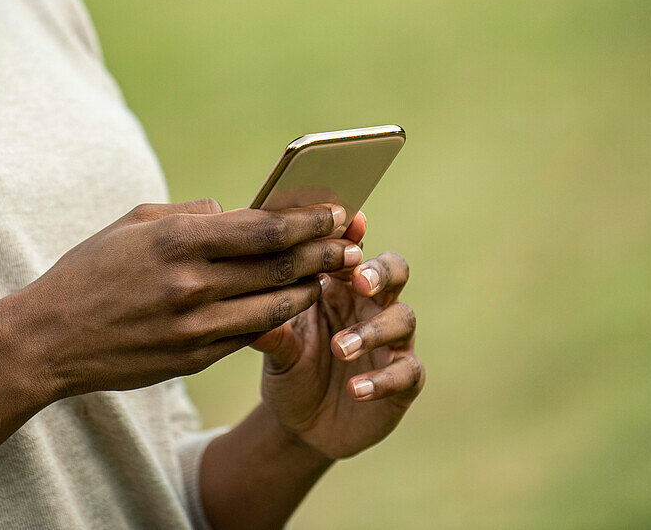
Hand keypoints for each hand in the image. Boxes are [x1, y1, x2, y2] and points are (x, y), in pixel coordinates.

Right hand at [11, 199, 358, 400]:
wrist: (48, 339)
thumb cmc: (89, 271)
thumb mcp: (131, 224)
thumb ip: (188, 214)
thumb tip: (235, 210)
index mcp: (177, 241)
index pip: (264, 229)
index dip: (308, 221)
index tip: (334, 212)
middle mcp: (191, 284)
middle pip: (280, 266)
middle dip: (323, 253)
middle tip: (351, 242)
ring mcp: (193, 326)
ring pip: (274, 306)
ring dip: (310, 288)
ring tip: (331, 274)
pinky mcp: (192, 358)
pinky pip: (249, 336)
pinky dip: (278, 317)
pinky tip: (292, 302)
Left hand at [251, 212, 424, 460]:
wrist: (300, 425)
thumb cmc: (290, 369)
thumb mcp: (275, 347)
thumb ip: (270, 324)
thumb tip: (243, 299)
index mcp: (340, 286)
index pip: (353, 250)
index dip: (352, 237)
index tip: (350, 225)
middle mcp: (372, 305)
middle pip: (395, 270)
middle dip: (380, 270)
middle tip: (359, 280)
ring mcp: (392, 341)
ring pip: (402, 318)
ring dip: (372, 330)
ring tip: (339, 348)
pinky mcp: (404, 380)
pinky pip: (407, 372)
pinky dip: (383, 379)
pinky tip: (356, 389)